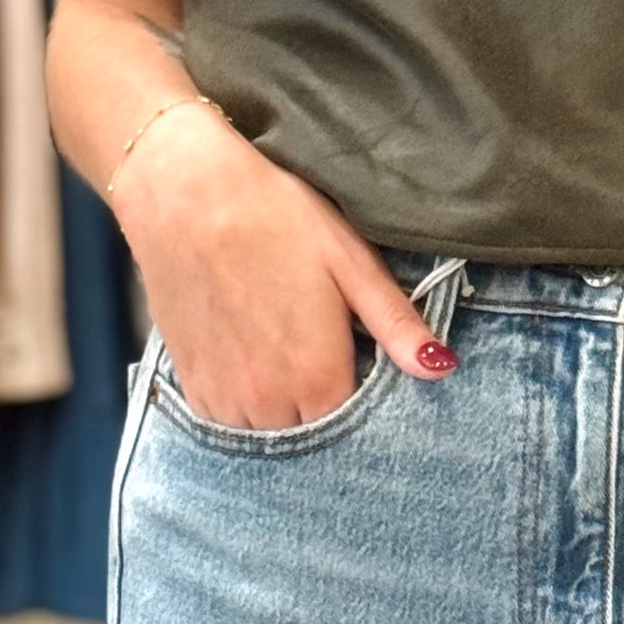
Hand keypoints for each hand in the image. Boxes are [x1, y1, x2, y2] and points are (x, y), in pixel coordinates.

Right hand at [112, 103, 458, 427]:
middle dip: (325, 405)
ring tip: (279, 346)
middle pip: (317, 436)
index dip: (364, 398)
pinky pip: (232, 422)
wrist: (181, 188)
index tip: (357, 363)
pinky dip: (246, 401)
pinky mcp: (193, 390)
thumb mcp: (350, 261)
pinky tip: (248, 352)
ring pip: (274, 433)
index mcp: (320, 381)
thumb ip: (397, 324)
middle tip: (316, 345)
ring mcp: (228, 402)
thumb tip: (442, 368)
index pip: (359, 428)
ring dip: (283, 407)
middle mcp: (272, 405)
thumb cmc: (273, 215)